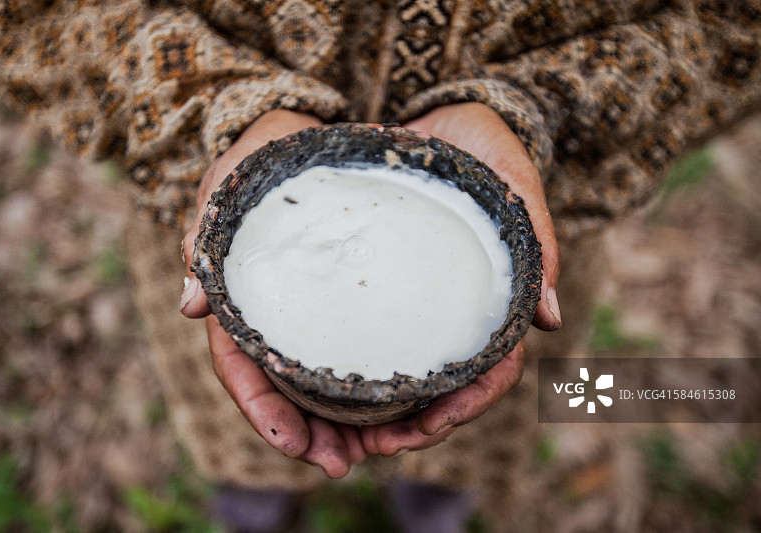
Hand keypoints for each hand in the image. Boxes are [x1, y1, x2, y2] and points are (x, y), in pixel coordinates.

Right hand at [180, 110, 366, 477]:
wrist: (302, 136)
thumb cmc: (260, 157)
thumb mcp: (232, 184)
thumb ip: (207, 236)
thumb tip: (189, 304)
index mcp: (240, 298)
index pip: (240, 367)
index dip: (262, 411)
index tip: (291, 445)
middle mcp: (274, 315)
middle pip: (283, 389)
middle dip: (307, 434)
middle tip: (342, 463)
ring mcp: (308, 312)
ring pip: (319, 383)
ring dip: (342, 425)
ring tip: (374, 452)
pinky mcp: (343, 303)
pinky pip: (354, 354)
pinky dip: (370, 388)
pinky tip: (399, 408)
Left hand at [359, 102, 560, 454]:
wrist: (442, 118)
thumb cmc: (486, 149)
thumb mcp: (514, 183)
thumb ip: (535, 242)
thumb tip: (549, 320)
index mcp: (494, 300)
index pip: (491, 371)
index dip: (466, 405)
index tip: (429, 427)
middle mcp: (454, 310)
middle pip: (443, 388)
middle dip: (414, 425)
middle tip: (372, 448)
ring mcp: (420, 301)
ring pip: (405, 375)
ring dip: (378, 414)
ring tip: (341, 438)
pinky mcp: (386, 286)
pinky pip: (369, 339)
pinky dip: (353, 371)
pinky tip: (321, 386)